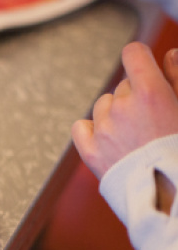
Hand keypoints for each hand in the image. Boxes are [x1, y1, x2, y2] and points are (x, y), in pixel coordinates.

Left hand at [72, 43, 177, 178]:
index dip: (140, 58)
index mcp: (150, 93)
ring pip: (103, 105)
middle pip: (122, 86)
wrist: (172, 195)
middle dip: (136, 96)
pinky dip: (92, 129)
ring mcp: (104, 130)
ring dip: (116, 114)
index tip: (145, 66)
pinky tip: (110, 139)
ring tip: (136, 136)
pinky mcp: (90, 152)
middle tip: (153, 120)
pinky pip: (81, 127)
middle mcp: (122, 108)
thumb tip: (168, 55)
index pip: (133, 54)